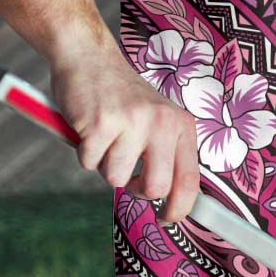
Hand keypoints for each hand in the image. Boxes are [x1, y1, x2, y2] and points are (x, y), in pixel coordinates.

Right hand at [49, 47, 199, 222]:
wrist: (89, 57)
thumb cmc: (122, 96)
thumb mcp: (158, 119)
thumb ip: (167, 153)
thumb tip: (171, 201)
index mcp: (181, 124)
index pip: (190, 179)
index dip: (180, 208)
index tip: (167, 219)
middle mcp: (162, 122)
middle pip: (156, 188)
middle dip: (136, 190)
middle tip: (127, 174)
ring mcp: (132, 122)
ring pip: (116, 178)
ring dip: (105, 165)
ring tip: (106, 137)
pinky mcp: (101, 123)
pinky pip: (89, 163)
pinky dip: (84, 152)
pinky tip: (90, 128)